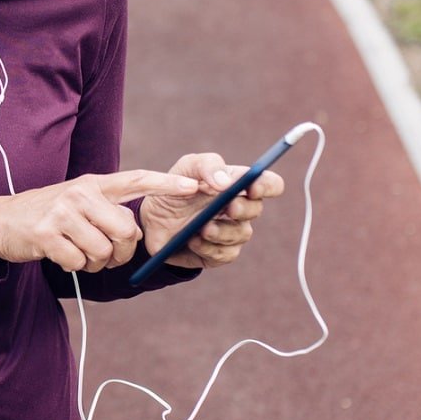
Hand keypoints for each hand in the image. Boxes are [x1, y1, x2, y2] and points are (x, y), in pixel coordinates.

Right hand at [0, 170, 199, 272]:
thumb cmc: (48, 214)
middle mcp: (80, 194)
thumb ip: (107, 210)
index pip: (136, 179)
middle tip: (108, 255)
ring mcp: (62, 213)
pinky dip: (75, 267)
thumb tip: (133, 232)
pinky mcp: (46, 235)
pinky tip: (62, 256)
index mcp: (93, 184)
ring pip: (103, 251)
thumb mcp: (78, 201)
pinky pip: (79, 262)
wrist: (2, 221)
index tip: (193, 185)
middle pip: (126, 230)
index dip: (166, 183)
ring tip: (79, 253)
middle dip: (123, 252)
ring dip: (96, 263)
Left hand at [139, 152, 284, 270]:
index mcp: (237, 184)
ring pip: (242, 234)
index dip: (267, 185)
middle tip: (228, 207)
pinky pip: (225, 254)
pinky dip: (208, 248)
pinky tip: (192, 241)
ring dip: (222, 231)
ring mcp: (231, 232)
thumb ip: (207, 165)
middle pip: (256, 209)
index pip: (269, 183)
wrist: (152, 219)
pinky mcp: (220, 254)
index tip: (253, 187)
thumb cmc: (175, 188)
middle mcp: (239, 208)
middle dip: (243, 208)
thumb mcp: (186, 168)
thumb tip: (226, 182)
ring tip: (201, 228)